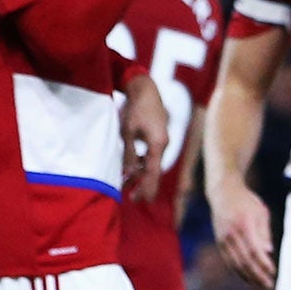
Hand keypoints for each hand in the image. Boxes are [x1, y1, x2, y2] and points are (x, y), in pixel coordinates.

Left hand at [119, 75, 167, 202]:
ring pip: (152, 162)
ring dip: (140, 173)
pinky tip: (132, 167)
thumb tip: (128, 173)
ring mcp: (162, 140)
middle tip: (135, 198)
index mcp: (158, 144)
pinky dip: (142, 162)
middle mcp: (163, 144)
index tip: (144, 200)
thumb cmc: (135, 109)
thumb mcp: (127, 132)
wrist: (145, 89)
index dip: (148, 187)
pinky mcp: (158, 136)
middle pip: (154, 169)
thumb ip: (129, 154)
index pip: (154, 171)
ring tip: (127, 184)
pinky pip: (151, 154)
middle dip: (144, 184)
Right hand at [211, 183, 276, 289]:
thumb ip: (264, 233)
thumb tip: (268, 251)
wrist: (223, 192)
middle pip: (244, 260)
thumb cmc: (246, 201)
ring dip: (248, 275)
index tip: (273, 272)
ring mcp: (223, 238)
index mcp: (244, 225)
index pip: (254, 250)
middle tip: (268, 285)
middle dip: (257, 274)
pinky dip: (237, 270)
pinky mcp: (219, 241)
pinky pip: (228, 259)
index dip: (263, 263)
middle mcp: (231, 234)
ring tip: (259, 284)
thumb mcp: (261, 212)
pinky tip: (247, 276)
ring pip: (235, 262)